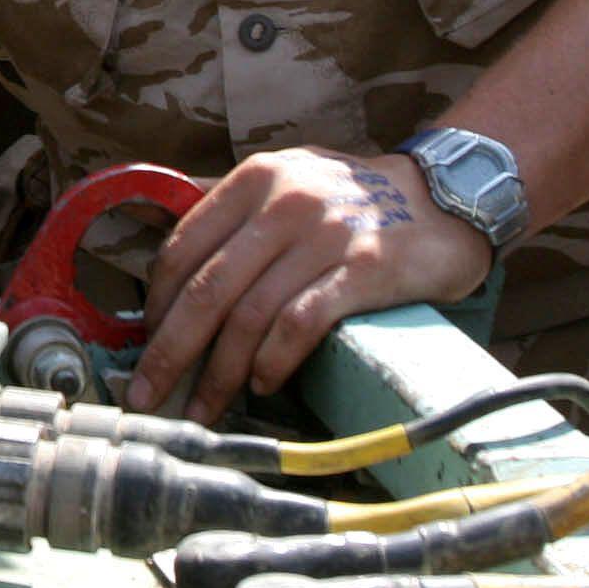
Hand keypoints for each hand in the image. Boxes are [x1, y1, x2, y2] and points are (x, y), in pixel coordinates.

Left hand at [127, 150, 491, 421]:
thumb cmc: (352, 201)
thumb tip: (163, 254)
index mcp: (255, 179)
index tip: (144, 349)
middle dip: (170, 351)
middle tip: (148, 395)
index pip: (183, 249)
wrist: (445, 198)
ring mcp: (326, 234)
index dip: (156, 307)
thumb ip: (230, 210)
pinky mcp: (364, 269)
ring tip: (205, 408)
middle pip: (207, 289)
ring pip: (250, 315)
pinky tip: (262, 384)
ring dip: (219, 372)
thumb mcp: (286, 181)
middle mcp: (285, 201)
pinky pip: (300, 323)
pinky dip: (273, 361)